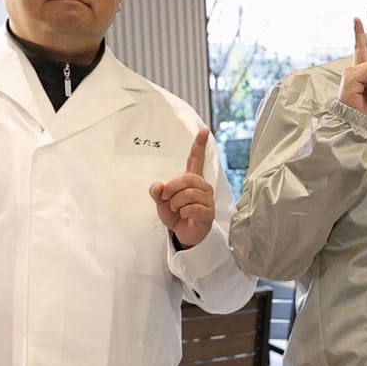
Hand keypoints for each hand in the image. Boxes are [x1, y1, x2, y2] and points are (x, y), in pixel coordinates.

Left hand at [149, 128, 214, 246]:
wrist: (183, 235)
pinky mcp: (209, 213)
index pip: (196, 159)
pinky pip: (193, 208)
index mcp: (192, 180)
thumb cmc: (176, 215)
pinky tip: (185, 217)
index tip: (204, 130)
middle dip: (172, 188)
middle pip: (188, 178)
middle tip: (166, 198)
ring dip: (176, 203)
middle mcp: (203, 187)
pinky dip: (184, 213)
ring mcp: (208, 200)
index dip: (199, 145)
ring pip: (189, 194)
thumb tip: (158, 187)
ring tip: (177, 210)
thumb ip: (157, 192)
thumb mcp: (161, 202)